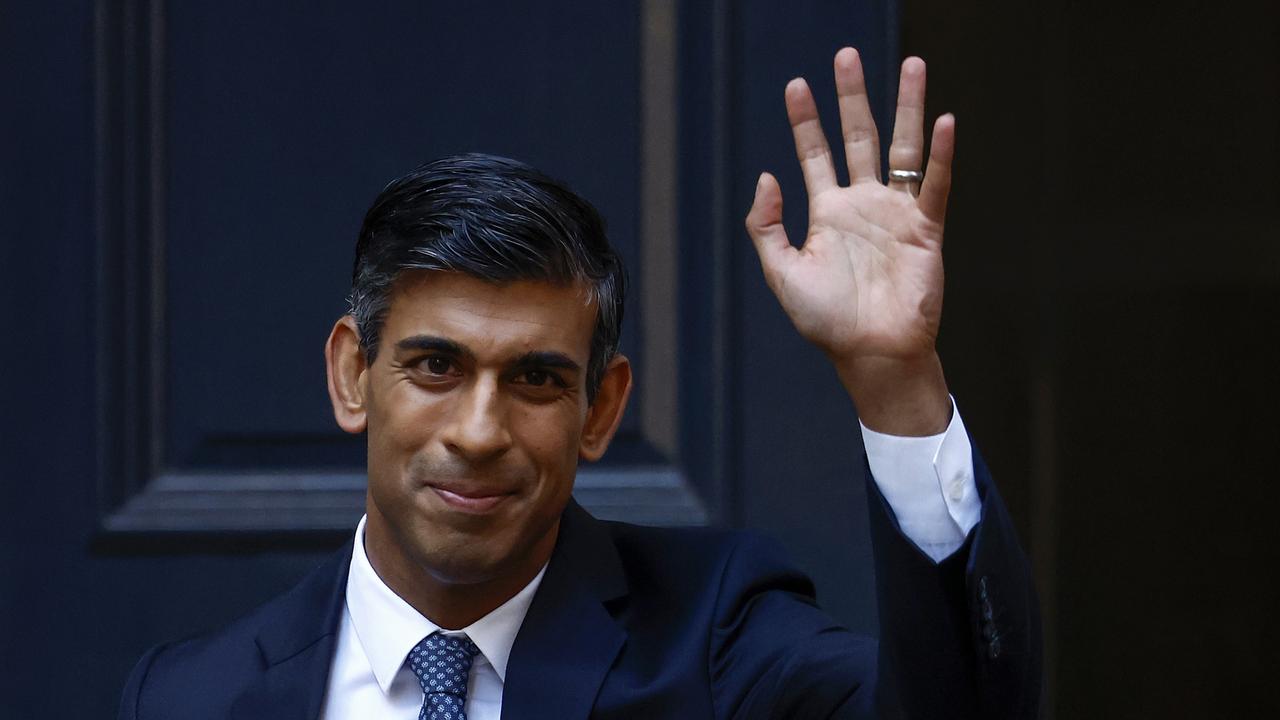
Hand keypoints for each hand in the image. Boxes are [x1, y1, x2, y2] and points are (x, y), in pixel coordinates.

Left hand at [745, 49, 954, 434]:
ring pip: (902, 148)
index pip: (814, 154)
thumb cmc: (825, 321)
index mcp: (827, 213)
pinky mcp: (926, 230)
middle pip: (859, 137)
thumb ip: (767, 225)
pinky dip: (941, 154)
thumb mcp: (781, 272)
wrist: (871, 353)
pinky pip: (934, 184)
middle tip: (847, 55)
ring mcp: (896, 214)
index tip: (796, 84)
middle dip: (852, 97)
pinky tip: (943, 121)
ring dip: (906, 107)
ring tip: (912, 64)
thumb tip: (765, 174)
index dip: (805, 120)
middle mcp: (862, 205)